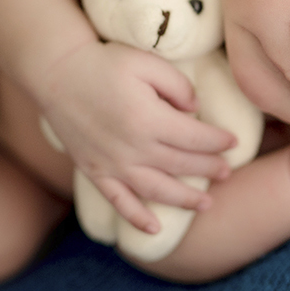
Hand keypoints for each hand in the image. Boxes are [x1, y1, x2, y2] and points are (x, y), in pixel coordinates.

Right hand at [40, 40, 237, 232]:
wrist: (56, 73)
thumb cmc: (103, 63)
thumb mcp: (146, 62)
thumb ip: (177, 85)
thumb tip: (195, 111)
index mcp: (148, 119)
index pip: (195, 138)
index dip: (218, 142)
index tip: (233, 142)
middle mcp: (133, 148)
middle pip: (182, 165)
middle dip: (209, 169)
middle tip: (227, 171)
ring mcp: (112, 164)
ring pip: (157, 190)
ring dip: (185, 199)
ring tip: (207, 203)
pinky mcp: (95, 171)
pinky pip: (119, 201)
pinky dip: (137, 218)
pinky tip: (155, 228)